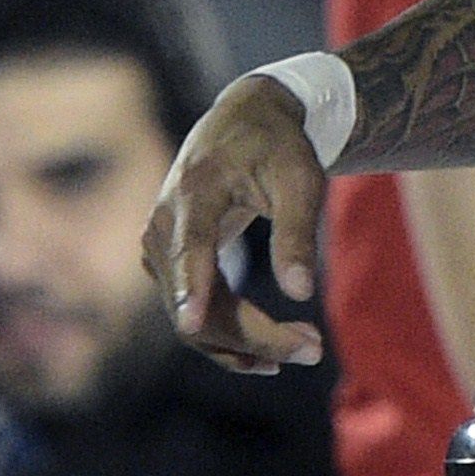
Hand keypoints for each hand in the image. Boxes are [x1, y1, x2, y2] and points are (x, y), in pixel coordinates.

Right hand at [143, 75, 327, 373]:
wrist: (244, 121)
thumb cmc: (278, 147)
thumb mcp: (301, 179)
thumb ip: (297, 233)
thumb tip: (301, 292)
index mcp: (194, 195)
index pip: (189, 250)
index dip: (191, 289)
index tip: (192, 322)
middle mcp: (164, 227)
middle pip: (198, 303)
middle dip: (254, 336)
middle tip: (315, 348)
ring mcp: (159, 250)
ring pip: (195, 320)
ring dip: (245, 344)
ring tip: (307, 347)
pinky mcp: (168, 265)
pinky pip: (194, 314)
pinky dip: (229, 337)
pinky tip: (268, 355)